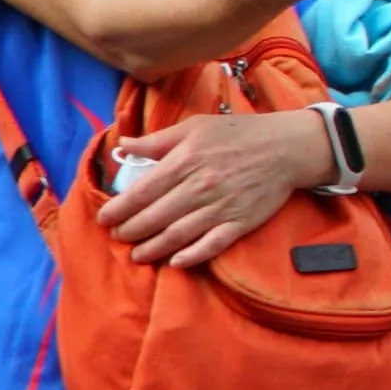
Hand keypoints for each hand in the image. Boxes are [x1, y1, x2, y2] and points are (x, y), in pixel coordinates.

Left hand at [109, 105, 326, 270]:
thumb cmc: (237, 133)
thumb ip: (157, 141)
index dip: (119, 209)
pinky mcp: (239, 223)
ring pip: (178, 235)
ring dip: (153, 248)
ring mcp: (220, 208)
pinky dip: (192, 256)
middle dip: (131, 231)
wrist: (286, 147)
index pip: (141, 192)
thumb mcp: (194, 127)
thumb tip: (123, 145)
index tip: (104, 218)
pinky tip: (176, 262)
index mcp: (184, 162)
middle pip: (155, 217)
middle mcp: (199, 188)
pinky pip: (212, 245)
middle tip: (118, 237)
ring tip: (138, 255)